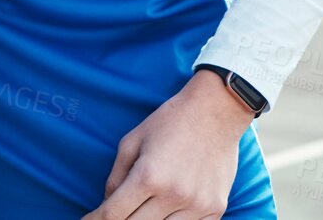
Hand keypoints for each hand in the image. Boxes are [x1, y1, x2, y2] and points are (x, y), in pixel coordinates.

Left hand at [83, 71, 255, 219]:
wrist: (216, 111)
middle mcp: (172, 195)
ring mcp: (196, 205)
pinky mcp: (215, 209)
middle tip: (116, 213)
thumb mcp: (133, 141)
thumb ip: (116, 177)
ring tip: (144, 207)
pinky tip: (167, 210)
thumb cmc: (170, 122)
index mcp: (148, 176)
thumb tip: (106, 205)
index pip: (113, 214)